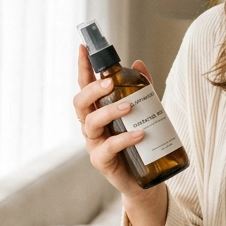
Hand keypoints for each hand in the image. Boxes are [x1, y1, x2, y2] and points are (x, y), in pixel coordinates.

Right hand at [73, 45, 157, 200]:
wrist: (145, 177)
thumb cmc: (140, 141)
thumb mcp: (144, 111)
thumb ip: (141, 88)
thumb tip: (139, 63)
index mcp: (97, 109)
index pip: (85, 85)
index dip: (83, 67)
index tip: (83, 48)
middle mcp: (91, 124)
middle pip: (80, 102)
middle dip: (93, 89)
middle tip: (111, 81)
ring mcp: (93, 143)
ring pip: (92, 122)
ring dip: (110, 111)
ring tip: (130, 106)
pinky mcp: (101, 160)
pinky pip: (108, 147)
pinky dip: (124, 139)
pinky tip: (139, 133)